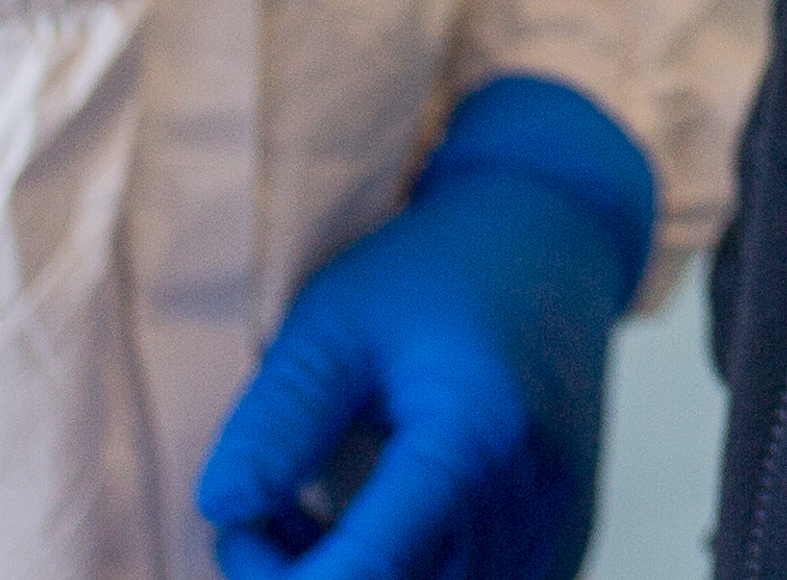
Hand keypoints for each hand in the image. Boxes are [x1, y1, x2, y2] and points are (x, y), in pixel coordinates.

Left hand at [199, 76, 657, 579]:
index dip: (282, 578)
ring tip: (312, 516)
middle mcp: (534, 502)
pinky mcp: (564, 545)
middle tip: (260, 518)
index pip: (370, 575)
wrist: (556, 240)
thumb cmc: (440, 270)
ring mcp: (559, 531)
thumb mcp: (339, 319)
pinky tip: (373, 528)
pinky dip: (409, 576)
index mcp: (477, 438)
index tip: (238, 528)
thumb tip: (222, 506)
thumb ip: (281, 418)